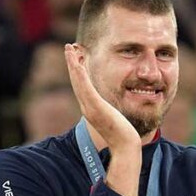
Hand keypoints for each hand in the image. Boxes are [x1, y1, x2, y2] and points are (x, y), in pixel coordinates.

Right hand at [65, 43, 142, 195]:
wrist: (126, 147)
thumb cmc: (123, 136)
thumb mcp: (116, 119)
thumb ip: (111, 113)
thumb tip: (114, 112)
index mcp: (91, 108)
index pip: (83, 85)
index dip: (79, 71)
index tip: (78, 57)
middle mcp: (87, 106)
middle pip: (77, 80)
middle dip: (72, 63)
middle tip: (69, 47)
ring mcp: (89, 106)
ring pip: (77, 80)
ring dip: (72, 63)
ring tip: (69, 48)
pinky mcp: (95, 106)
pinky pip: (84, 85)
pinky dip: (79, 72)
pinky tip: (77, 61)